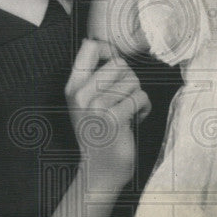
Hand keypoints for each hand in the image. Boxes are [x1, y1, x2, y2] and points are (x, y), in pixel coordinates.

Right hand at [64, 39, 150, 189]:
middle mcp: (81, 94)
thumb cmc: (100, 133)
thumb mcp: (86, 103)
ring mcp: (96, 106)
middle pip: (120, 63)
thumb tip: (104, 46)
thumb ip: (92, 76)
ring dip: (137, 97)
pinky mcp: (114, 118)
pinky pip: (140, 97)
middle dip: (129, 80)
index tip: (117, 68)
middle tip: (124, 99)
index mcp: (73, 87)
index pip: (90, 47)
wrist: (101, 170)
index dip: (110, 51)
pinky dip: (144, 109)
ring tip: (127, 113)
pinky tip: (135, 120)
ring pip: (133, 81)